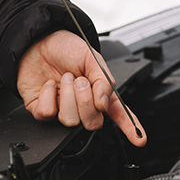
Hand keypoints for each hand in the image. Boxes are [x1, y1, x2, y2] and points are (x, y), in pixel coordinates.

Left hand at [17, 30, 146, 146]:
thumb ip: (103, 80)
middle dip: (86, 101)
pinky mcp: (43, 110)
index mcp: (99, 92)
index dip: (130, 127)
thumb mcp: (91, 57)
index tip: (140, 139)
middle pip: (92, 123)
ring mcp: (63, 109)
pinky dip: (47, 95)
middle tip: (80, 81)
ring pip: (70, 121)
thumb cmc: (66, 48)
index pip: (118, 114)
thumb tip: (104, 103)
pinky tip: (49, 85)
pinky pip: (47, 114)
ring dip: (67, 96)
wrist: (39, 40)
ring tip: (65, 79)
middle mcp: (83, 105)